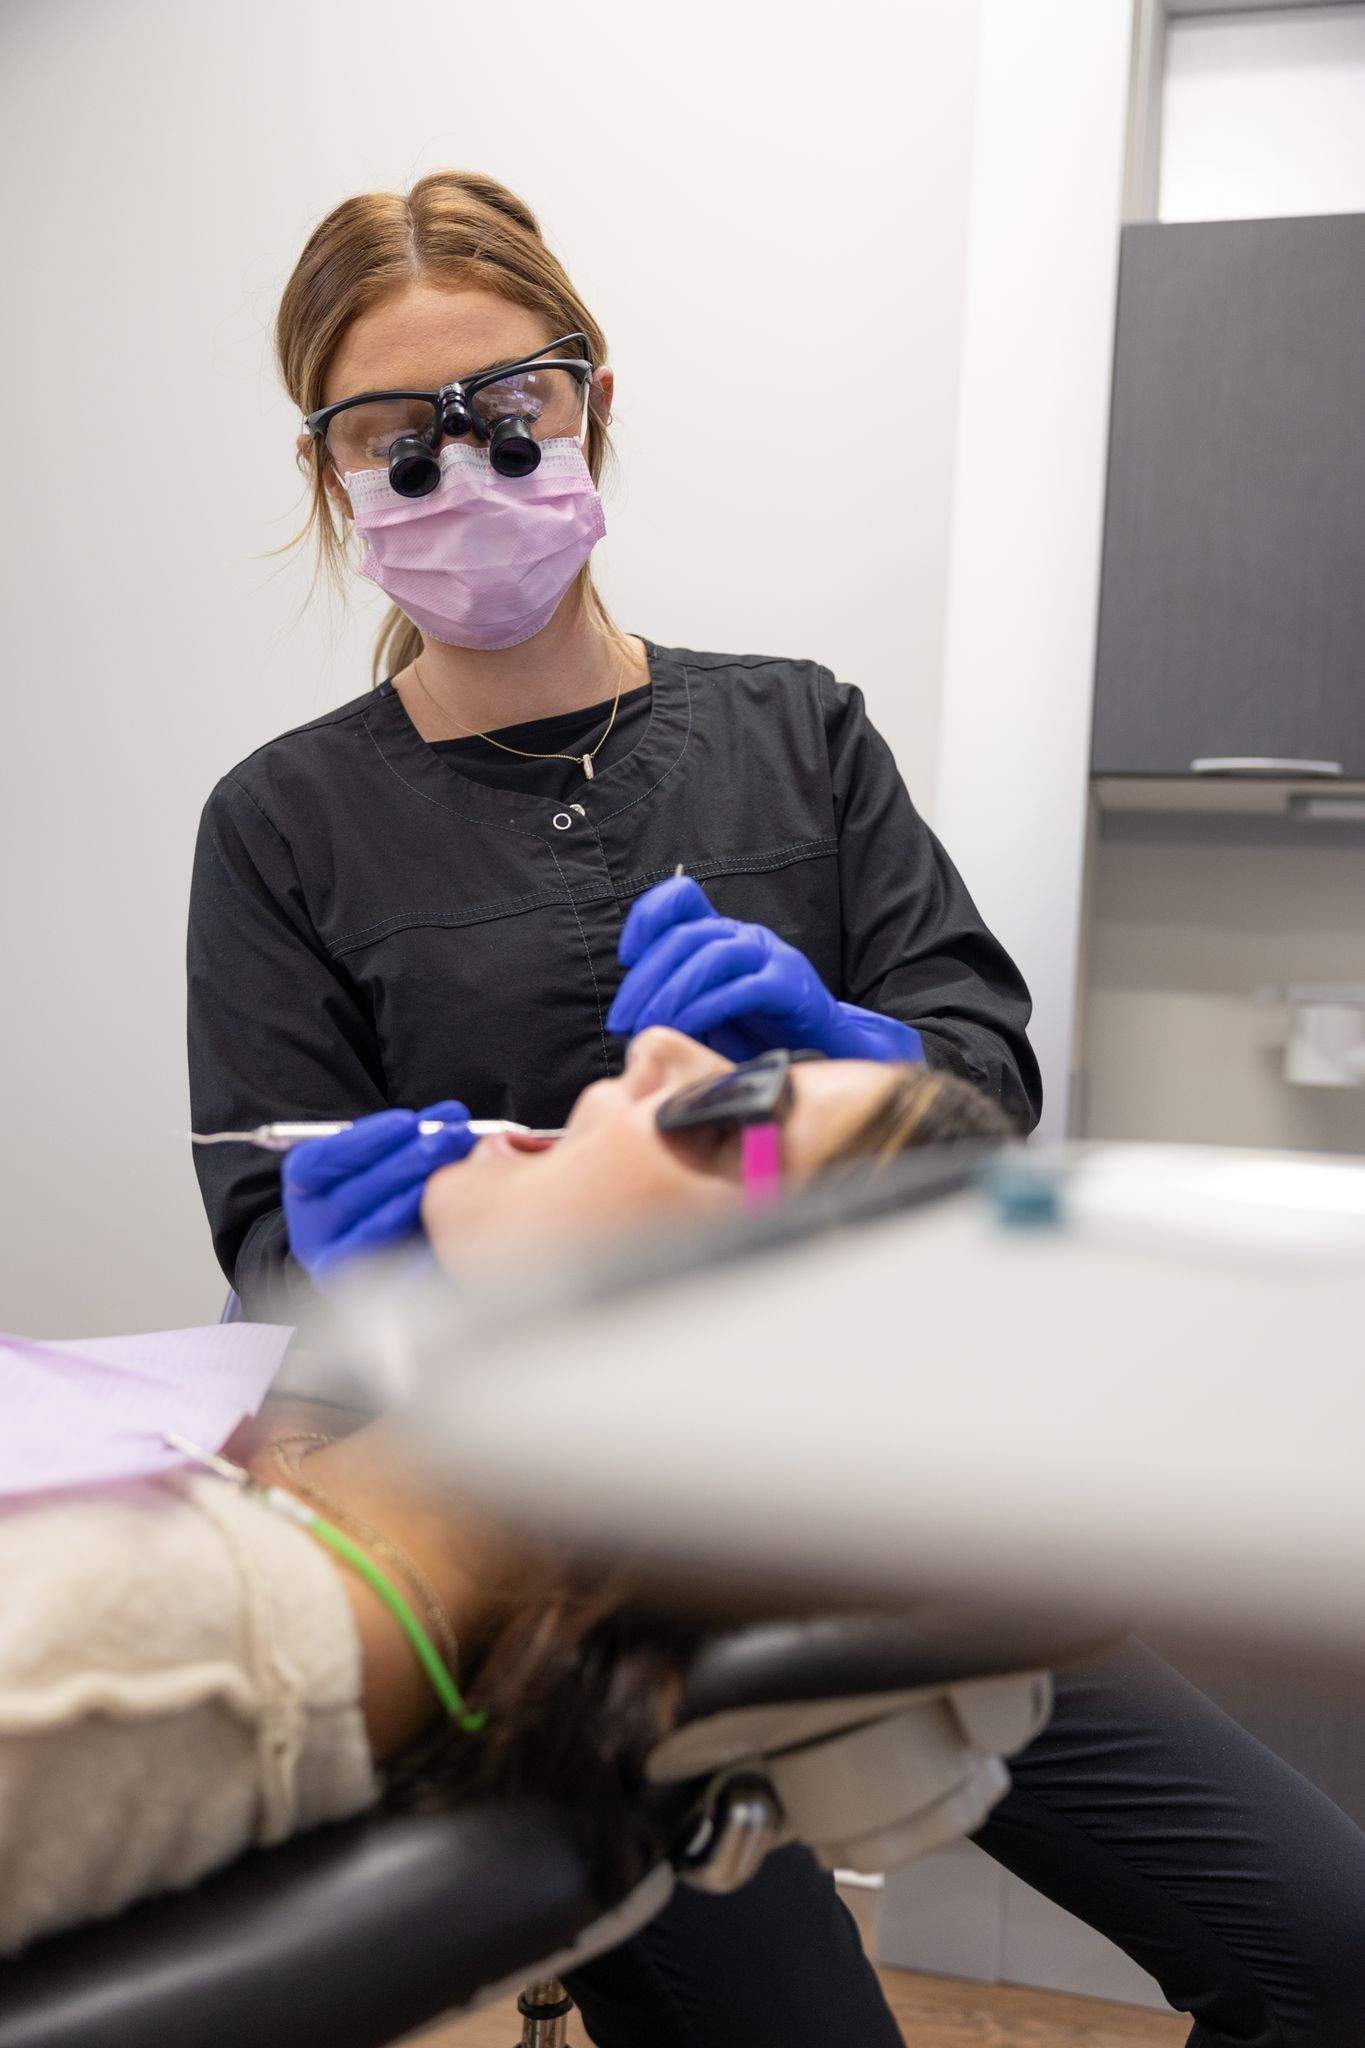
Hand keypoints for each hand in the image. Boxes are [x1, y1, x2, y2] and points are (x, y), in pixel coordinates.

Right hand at [282, 1100, 475, 1291]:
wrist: (376, 1254)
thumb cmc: (381, 1194)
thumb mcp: (379, 1162)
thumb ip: (405, 1138)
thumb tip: (452, 1118)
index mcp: (302, 1194)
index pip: (314, 1165)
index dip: (362, 1141)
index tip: (407, 1121)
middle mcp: (311, 1234)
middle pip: (350, 1197)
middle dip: (406, 1162)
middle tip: (450, 1137)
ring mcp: (338, 1270)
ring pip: (375, 1230)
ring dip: (421, 1196)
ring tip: (459, 1172)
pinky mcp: (372, 1299)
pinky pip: (402, 1273)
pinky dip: (431, 1243)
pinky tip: (462, 1222)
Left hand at [608, 877, 922, 1064]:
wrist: (830, 1052)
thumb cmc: (763, 1036)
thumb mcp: (708, 1014)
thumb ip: (676, 1002)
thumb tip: (631, 1014)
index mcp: (724, 935)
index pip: (681, 899)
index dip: (648, 917)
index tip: (627, 956)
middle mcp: (746, 937)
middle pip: (685, 935)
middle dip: (645, 978)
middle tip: (624, 1018)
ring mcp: (771, 957)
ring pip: (710, 956)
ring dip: (670, 993)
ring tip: (649, 1025)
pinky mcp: (790, 986)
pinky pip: (741, 988)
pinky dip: (705, 1007)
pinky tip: (684, 1028)